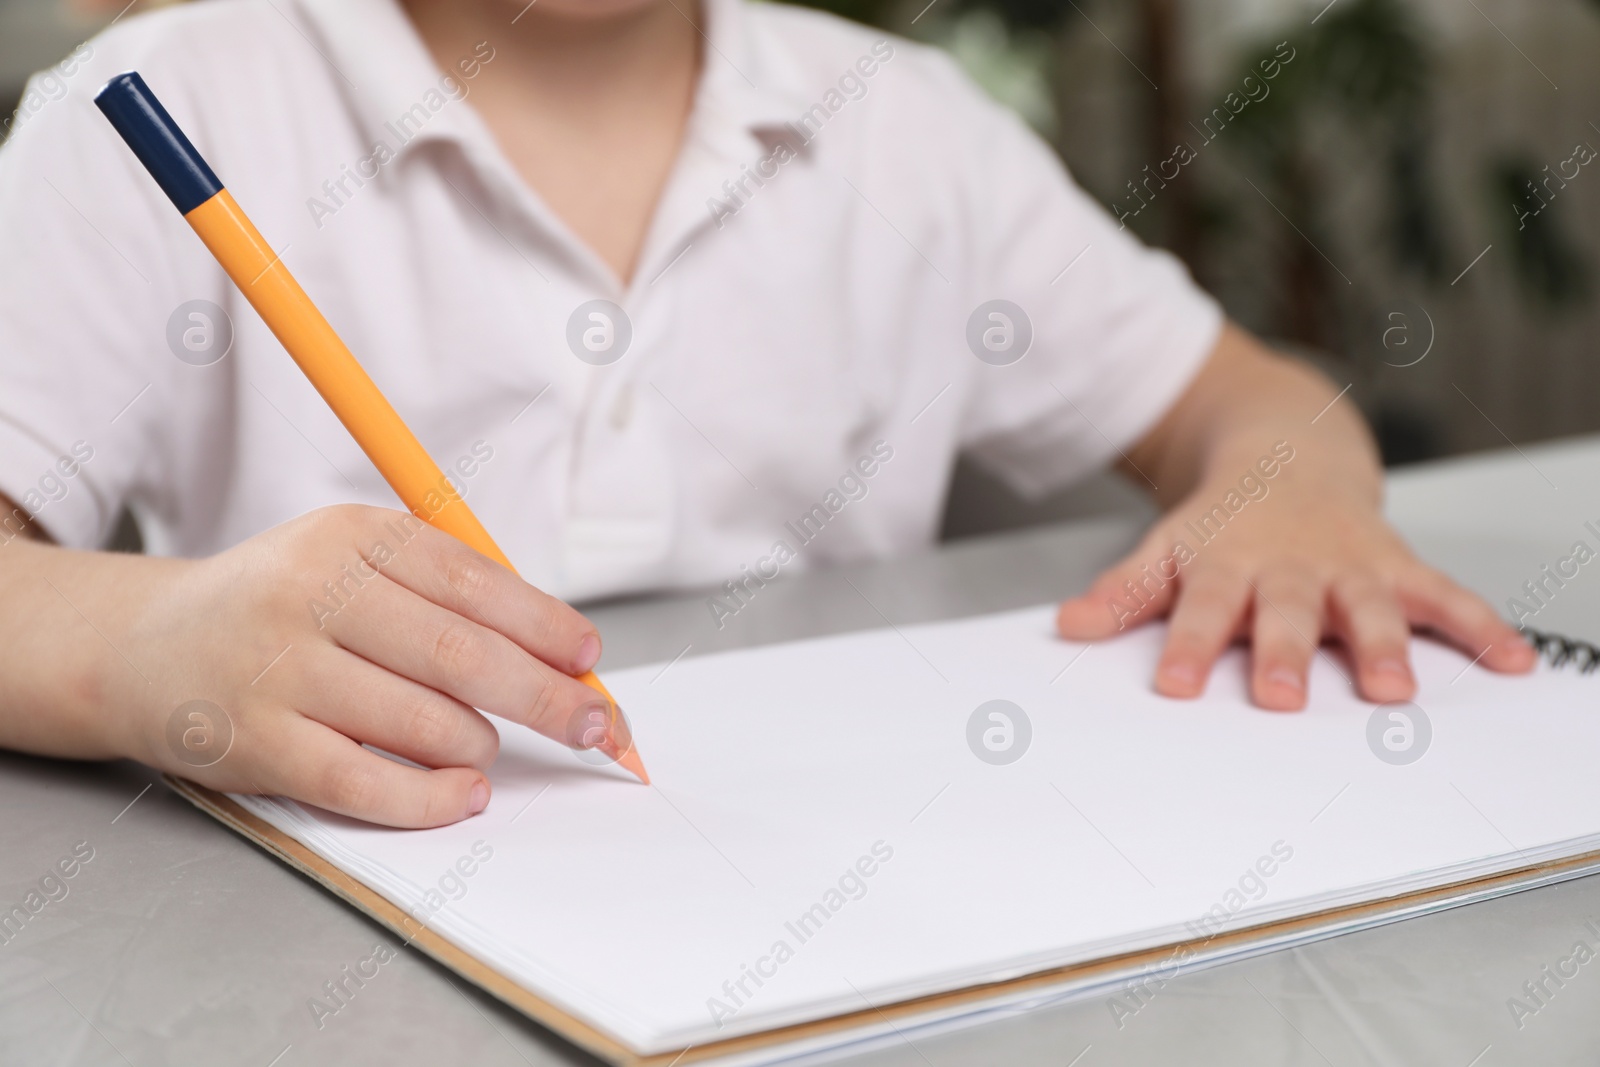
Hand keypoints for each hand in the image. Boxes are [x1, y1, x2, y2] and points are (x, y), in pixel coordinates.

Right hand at [13, 505, 619, 826]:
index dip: (546, 625)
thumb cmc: (282, 605)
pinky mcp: (257, 745)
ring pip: (423, 720)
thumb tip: (562, 651)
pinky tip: (463, 794)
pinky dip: (431, 798)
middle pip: (461, 654)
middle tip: (597, 725)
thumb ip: (446, 593)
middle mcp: (312, 595)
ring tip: (483, 747)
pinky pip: (366, 784)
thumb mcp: (353, 561)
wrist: (144, 646)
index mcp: (351, 537)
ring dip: (478, 744)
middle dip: (547, 697)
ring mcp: (280, 672)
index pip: (473, 582)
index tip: (591, 658)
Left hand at [1055, 474, 1535, 709]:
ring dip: (1382, 645)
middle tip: (1279, 696)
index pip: (1200, 608)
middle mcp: (1289, 564)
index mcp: (1226, 562)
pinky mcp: (1396, 565)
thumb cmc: (1224, 520)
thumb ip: (1124, 593)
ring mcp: (1347, 565)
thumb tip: (1067, 626)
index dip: (1186, 647)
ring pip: (1368, 604)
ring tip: (1393, 690)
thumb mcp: (1165, 549)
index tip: (1174, 688)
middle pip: (1285, 610)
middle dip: (1284, 652)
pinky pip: (1444, 596)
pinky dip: (1480, 626)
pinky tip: (1512, 660)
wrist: (1287, 450)